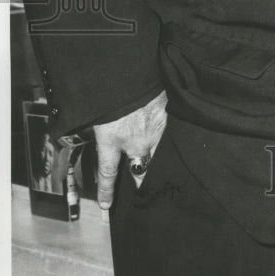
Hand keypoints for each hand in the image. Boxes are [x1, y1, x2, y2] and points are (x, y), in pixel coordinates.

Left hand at [93, 90, 167, 210]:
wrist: (129, 69)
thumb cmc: (109, 89)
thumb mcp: (98, 113)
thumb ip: (102, 128)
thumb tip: (102, 133)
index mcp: (112, 140)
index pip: (108, 173)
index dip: (107, 191)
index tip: (107, 206)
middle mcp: (135, 141)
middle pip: (140, 170)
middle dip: (141, 181)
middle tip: (142, 188)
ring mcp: (154, 130)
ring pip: (158, 155)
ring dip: (157, 160)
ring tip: (161, 166)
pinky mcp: (167, 116)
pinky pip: (169, 134)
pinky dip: (169, 137)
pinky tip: (176, 140)